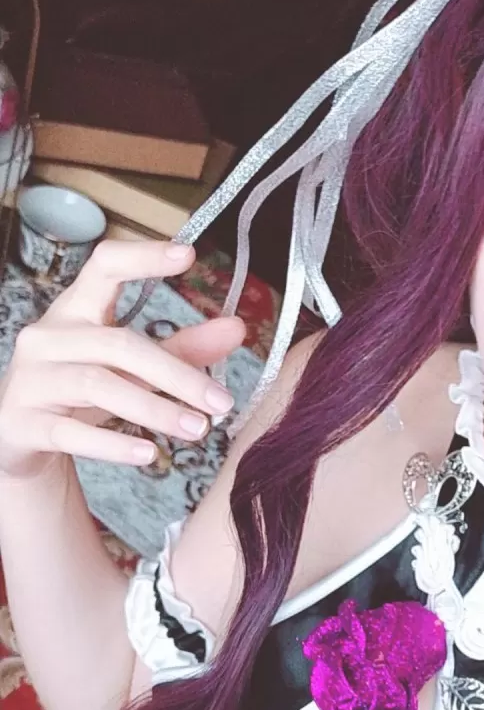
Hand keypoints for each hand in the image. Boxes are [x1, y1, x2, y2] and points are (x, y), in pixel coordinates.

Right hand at [0, 240, 242, 482]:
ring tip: (198, 429)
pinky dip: (113, 445)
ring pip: (98, 386)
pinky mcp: (22, 422)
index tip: (189, 255)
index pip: (104, 267)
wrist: (18, 438)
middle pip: (118, 344)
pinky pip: (71, 433)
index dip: (143, 257)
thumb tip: (236, 328)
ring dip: (155, 409)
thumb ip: (181, 349)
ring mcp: (31, 379)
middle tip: (221, 403)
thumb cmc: (79, 393)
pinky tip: (149, 453)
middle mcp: (48, 337)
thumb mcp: (129, 369)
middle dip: (176, 374)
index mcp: (75, 310)